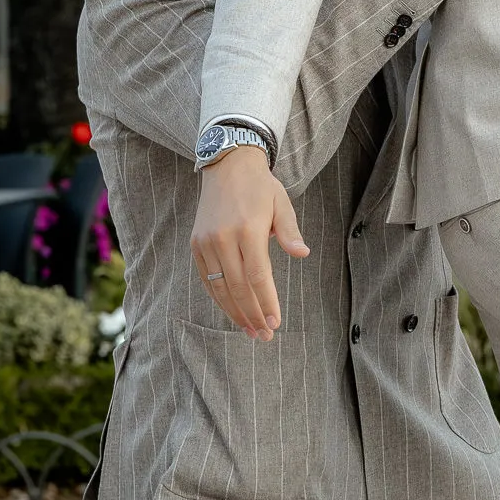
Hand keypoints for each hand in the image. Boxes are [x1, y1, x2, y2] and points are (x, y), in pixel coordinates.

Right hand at [190, 146, 309, 339]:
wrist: (227, 164)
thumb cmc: (260, 186)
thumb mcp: (282, 203)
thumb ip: (290, 232)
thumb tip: (302, 254)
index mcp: (248, 229)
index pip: (258, 276)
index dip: (267, 303)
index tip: (276, 322)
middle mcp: (223, 239)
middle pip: (238, 288)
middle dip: (253, 315)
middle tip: (265, 335)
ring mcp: (206, 243)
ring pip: (220, 288)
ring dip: (235, 312)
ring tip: (250, 330)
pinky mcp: (196, 244)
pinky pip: (207, 279)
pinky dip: (219, 298)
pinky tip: (232, 311)